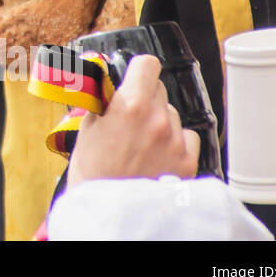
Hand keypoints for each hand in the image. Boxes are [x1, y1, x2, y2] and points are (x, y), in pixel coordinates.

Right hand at [66, 55, 199, 187]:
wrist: (107, 212)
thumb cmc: (92, 174)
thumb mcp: (88, 127)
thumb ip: (104, 100)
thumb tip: (108, 83)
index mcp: (130, 105)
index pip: (147, 64)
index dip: (138, 70)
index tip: (135, 77)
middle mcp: (157, 120)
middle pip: (159, 89)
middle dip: (145, 98)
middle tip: (130, 118)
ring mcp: (175, 141)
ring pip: (172, 114)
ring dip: (160, 121)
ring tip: (141, 143)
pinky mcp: (187, 161)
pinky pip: (187, 136)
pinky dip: (176, 142)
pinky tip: (158, 155)